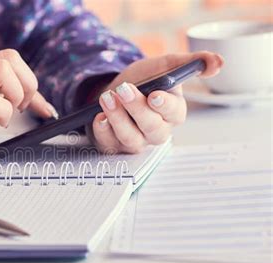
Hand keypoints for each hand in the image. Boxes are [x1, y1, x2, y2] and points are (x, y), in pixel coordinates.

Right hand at [0, 49, 55, 165]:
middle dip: (29, 84)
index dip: (29, 79)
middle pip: (10, 57)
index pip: (7, 58)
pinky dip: (4, 111)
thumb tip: (25, 97)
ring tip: (9, 113)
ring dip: (18, 95)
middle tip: (23, 106)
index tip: (38, 102)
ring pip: (3, 71)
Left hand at [88, 51, 223, 153]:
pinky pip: (110, 145)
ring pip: (130, 138)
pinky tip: (99, 118)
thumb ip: (188, 63)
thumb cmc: (143, 81)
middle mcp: (156, 130)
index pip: (174, 113)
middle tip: (123, 90)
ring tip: (106, 98)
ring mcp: (136, 140)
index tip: (154, 95)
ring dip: (117, 118)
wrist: (115, 90)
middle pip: (151, 127)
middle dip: (136, 108)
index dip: (165, 106)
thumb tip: (218, 63)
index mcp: (173, 112)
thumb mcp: (163, 66)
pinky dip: (103, 131)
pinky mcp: (115, 146)